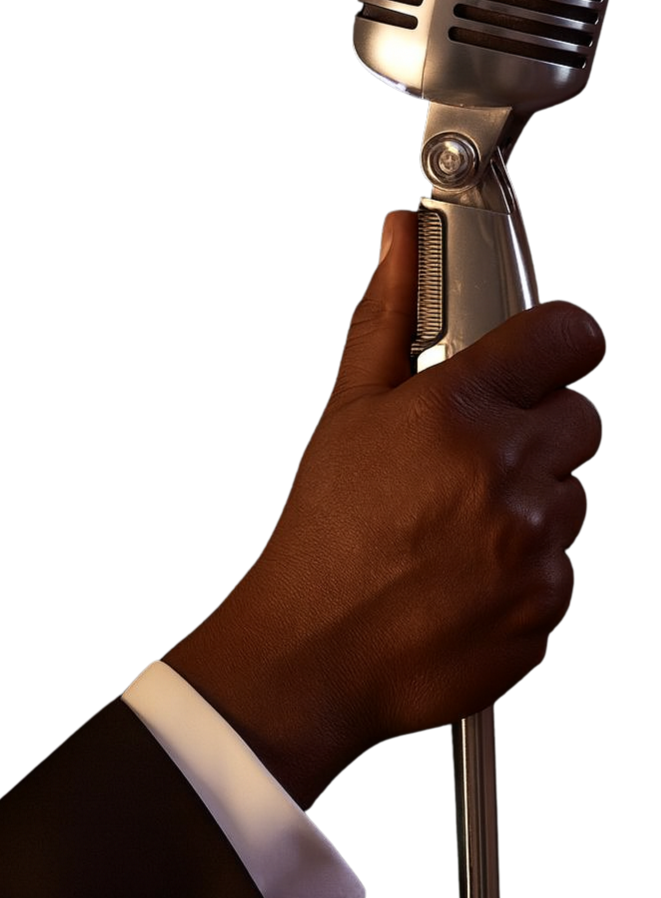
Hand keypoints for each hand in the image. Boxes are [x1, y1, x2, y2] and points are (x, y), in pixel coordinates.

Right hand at [166, 210, 604, 806]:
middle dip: (542, 426)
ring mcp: (533, 547)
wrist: (314, 655)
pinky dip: (528, 569)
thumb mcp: (345, 412)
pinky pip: (562, 568)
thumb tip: (400, 242)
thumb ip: (385, 318)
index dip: (561, 340)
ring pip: (574, 497)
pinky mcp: (545, 607)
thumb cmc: (323, 536)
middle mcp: (506, 474)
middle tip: (480, 454)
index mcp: (458, 412)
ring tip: (463, 523)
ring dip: (533, 502)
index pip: (567, 337)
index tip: (552, 352)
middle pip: (583, 417)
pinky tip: (470, 573)